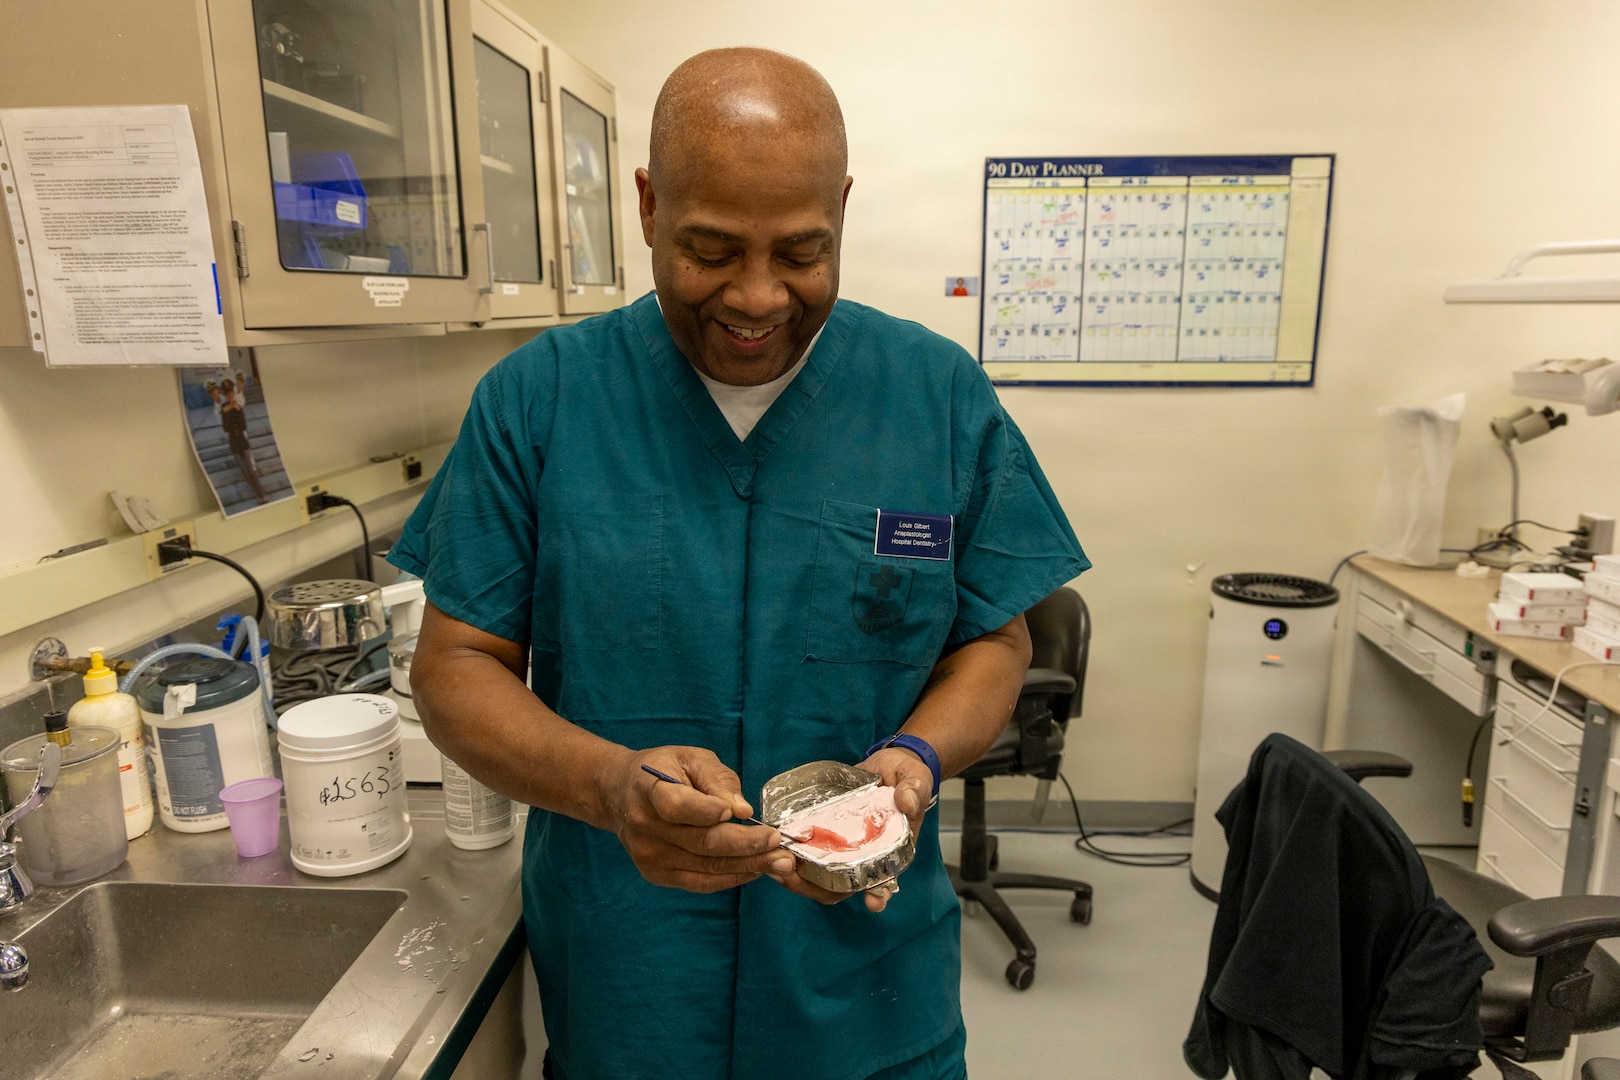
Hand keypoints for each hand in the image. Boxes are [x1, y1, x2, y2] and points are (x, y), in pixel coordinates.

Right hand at [604, 746, 793, 893]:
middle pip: (701, 842)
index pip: (677, 805)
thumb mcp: (690, 758)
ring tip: (780, 862)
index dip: (708, 811)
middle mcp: (644, 827)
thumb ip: (716, 780)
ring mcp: (648, 855)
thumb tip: (742, 810)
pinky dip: (731, 878)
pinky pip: (699, 882)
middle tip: (779, 843)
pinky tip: (755, 869)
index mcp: (648, 789)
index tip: (740, 811)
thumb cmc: (663, 769)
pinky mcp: (655, 875)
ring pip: (705, 866)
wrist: (620, 794)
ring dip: (747, 866)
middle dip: (746, 844)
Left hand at [769, 747, 932, 913]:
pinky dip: (793, 855)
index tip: (873, 901)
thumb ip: (912, 790)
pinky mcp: (828, 834)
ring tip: (778, 866)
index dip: (878, 894)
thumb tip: (908, 804)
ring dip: (799, 876)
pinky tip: (776, 849)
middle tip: (793, 876)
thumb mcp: (915, 778)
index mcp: (891, 850)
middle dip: (819, 888)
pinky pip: (810, 852)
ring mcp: (845, 847)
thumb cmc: (906, 777)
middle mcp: (866, 855)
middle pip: (843, 886)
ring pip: (821, 875)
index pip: (885, 880)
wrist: (889, 765)